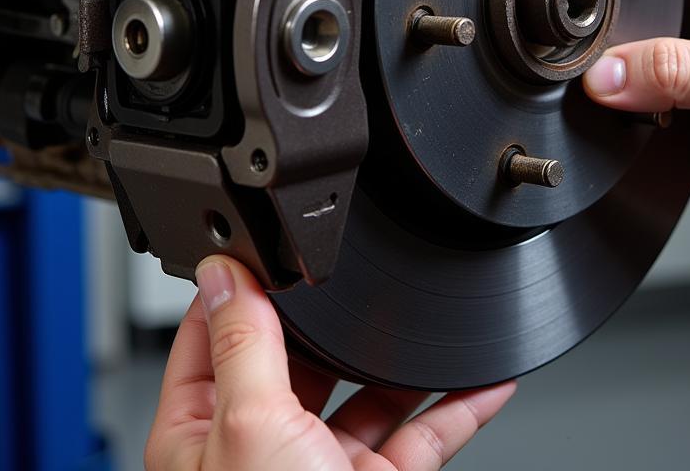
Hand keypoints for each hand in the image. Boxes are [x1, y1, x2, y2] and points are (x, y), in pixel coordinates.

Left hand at [145, 256, 514, 470]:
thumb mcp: (249, 427)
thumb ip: (243, 344)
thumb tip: (223, 271)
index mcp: (204, 428)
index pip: (215, 333)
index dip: (244, 283)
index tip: (275, 241)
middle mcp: (260, 444)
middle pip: (302, 356)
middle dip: (336, 318)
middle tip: (366, 271)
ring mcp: (320, 467)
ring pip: (367, 392)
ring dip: (404, 358)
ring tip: (429, 317)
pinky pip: (423, 434)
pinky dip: (458, 404)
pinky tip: (485, 378)